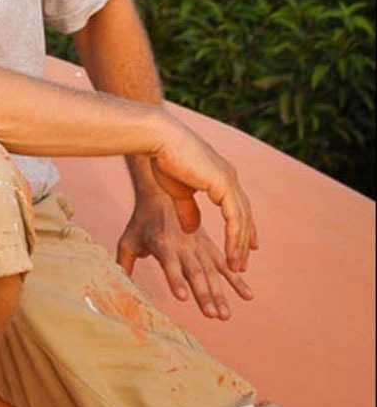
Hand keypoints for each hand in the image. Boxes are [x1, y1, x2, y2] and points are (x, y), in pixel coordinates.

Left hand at [117, 191, 254, 318]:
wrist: (162, 190)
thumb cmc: (142, 220)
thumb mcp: (128, 239)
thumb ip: (123, 263)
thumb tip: (114, 285)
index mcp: (162, 243)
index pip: (169, 264)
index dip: (175, 280)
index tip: (183, 297)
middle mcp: (182, 246)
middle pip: (194, 272)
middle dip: (203, 294)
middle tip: (214, 315)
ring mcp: (197, 245)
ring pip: (210, 272)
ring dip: (219, 293)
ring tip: (225, 316)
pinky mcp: (207, 244)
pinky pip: (224, 263)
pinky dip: (236, 279)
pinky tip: (247, 295)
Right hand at [149, 113, 257, 273]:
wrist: (159, 138)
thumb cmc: (163, 158)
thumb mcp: (178, 191)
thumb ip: (188, 209)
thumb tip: (192, 230)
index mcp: (220, 176)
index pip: (238, 206)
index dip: (242, 228)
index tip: (247, 247)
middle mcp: (229, 177)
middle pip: (243, 215)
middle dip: (243, 242)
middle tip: (240, 265)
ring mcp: (229, 179)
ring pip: (242, 220)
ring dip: (240, 246)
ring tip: (236, 267)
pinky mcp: (223, 183)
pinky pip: (235, 218)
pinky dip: (235, 239)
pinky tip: (232, 255)